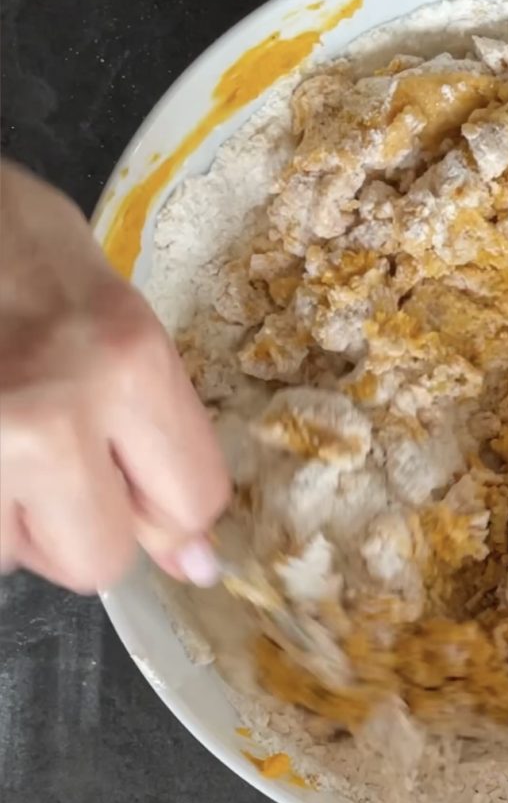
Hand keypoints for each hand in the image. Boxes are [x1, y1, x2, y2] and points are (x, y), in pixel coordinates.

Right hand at [0, 162, 228, 591]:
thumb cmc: (15, 243)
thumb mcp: (117, 318)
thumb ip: (161, 432)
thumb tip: (192, 557)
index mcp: (132, 364)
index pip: (193, 502)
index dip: (170, 513)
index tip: (142, 493)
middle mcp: (55, 416)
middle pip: (99, 558)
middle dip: (84, 530)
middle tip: (58, 469)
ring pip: (12, 558)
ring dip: (11, 521)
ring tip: (2, 439)